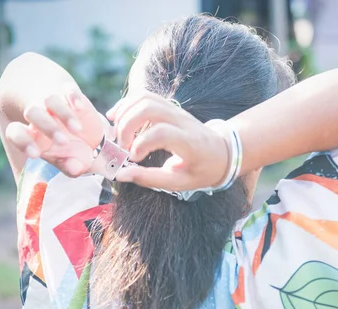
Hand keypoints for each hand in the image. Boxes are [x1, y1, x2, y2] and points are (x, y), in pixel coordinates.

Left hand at [4, 83, 110, 176]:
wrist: (84, 131)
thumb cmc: (72, 151)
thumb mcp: (72, 162)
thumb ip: (71, 167)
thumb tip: (74, 168)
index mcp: (32, 137)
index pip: (16, 133)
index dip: (23, 142)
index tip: (35, 154)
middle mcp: (40, 117)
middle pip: (33, 113)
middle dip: (47, 127)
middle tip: (63, 142)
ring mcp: (54, 104)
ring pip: (50, 100)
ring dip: (63, 114)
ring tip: (77, 130)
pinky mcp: (70, 95)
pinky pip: (68, 89)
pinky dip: (73, 96)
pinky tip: (79, 108)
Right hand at [106, 91, 229, 190]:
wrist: (222, 153)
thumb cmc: (201, 170)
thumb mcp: (180, 182)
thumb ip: (150, 179)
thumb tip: (121, 174)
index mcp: (190, 143)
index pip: (161, 133)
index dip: (141, 143)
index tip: (134, 158)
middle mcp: (183, 121)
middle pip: (149, 108)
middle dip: (127, 125)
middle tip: (121, 146)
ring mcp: (177, 110)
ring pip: (145, 98)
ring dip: (124, 112)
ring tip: (116, 133)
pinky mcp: (170, 107)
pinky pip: (145, 96)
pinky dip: (127, 104)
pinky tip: (116, 117)